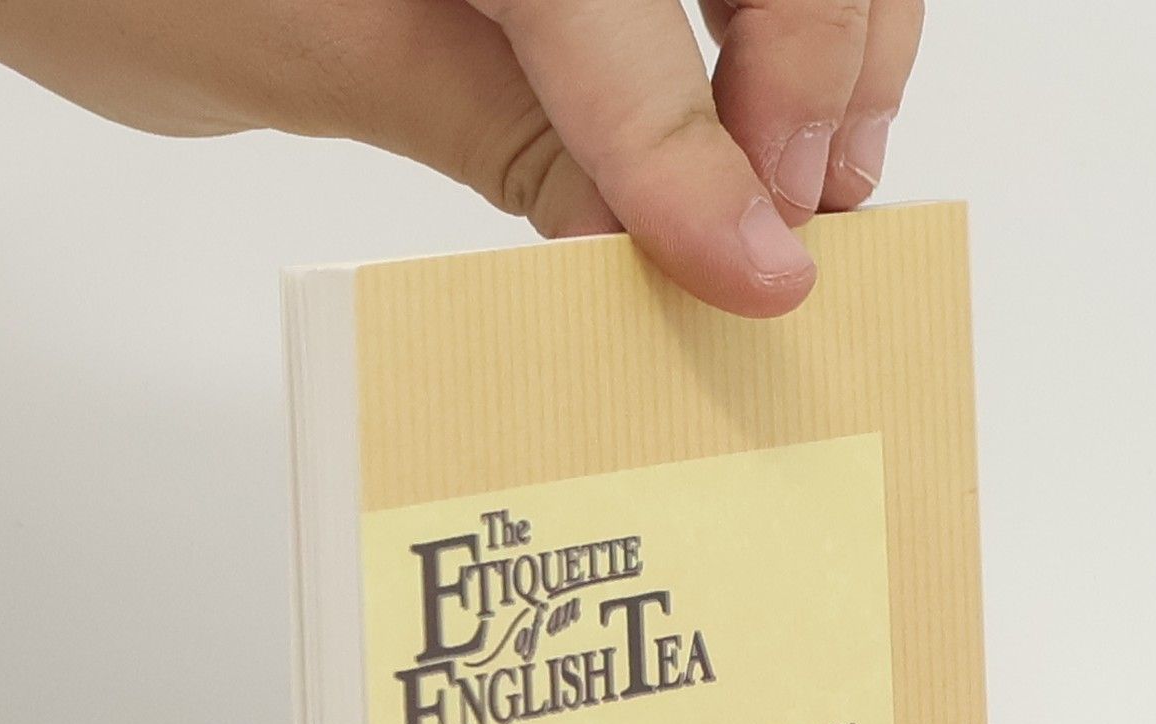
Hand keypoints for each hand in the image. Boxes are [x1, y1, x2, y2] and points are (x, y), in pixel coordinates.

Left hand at [0, 0, 923, 317]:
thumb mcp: (328, 59)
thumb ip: (522, 135)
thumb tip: (676, 240)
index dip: (701, 140)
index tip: (762, 267)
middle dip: (814, 67)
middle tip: (806, 218)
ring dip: (827, 35)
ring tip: (815, 171)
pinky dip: (764, 17)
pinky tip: (763, 108)